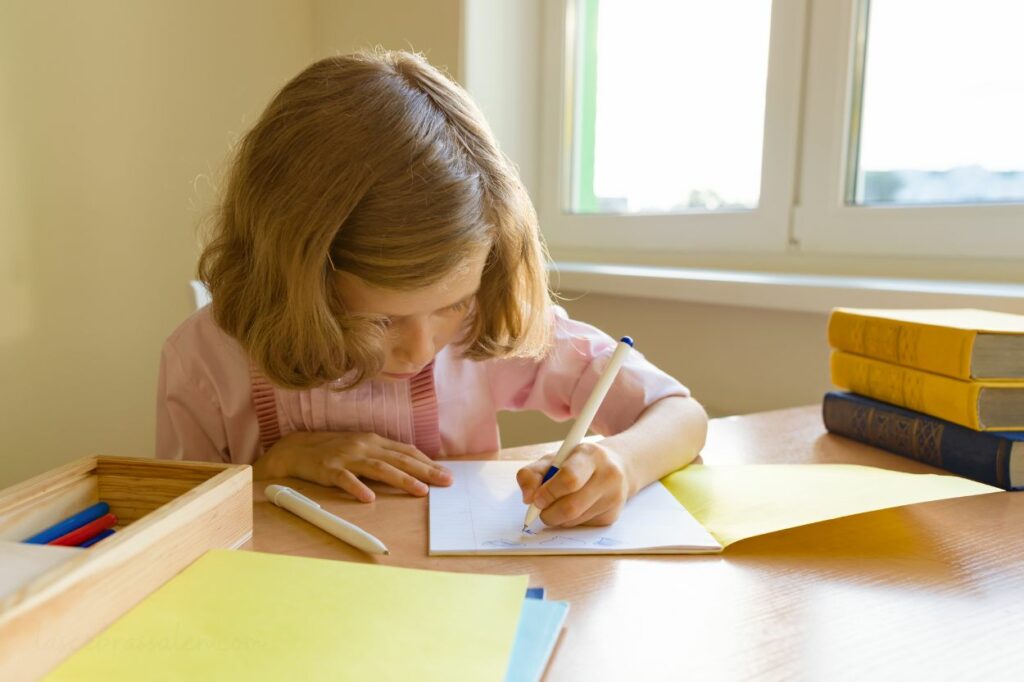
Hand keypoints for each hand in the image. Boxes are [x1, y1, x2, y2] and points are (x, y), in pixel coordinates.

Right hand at [256, 431, 451, 501]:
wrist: (296, 449)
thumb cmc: (333, 451)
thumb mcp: (361, 449)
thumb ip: (383, 456)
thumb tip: (411, 467)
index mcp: (374, 441)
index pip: (406, 451)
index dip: (428, 462)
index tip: (446, 474)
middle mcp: (364, 446)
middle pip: (399, 459)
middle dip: (425, 471)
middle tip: (445, 482)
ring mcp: (347, 457)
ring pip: (379, 468)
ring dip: (402, 479)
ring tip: (420, 490)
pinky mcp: (329, 470)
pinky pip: (345, 480)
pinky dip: (358, 488)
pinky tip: (370, 498)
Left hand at [516, 442, 630, 526]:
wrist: (616, 468)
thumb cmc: (577, 463)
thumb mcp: (553, 459)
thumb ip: (532, 473)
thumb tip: (528, 498)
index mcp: (590, 455)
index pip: (569, 478)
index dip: (548, 492)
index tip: (536, 499)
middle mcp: (608, 475)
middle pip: (571, 507)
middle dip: (548, 513)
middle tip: (540, 509)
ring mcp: (613, 497)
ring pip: (574, 520)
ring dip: (557, 518)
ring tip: (557, 504)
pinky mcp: (612, 516)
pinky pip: (581, 526)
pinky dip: (569, 521)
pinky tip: (574, 507)